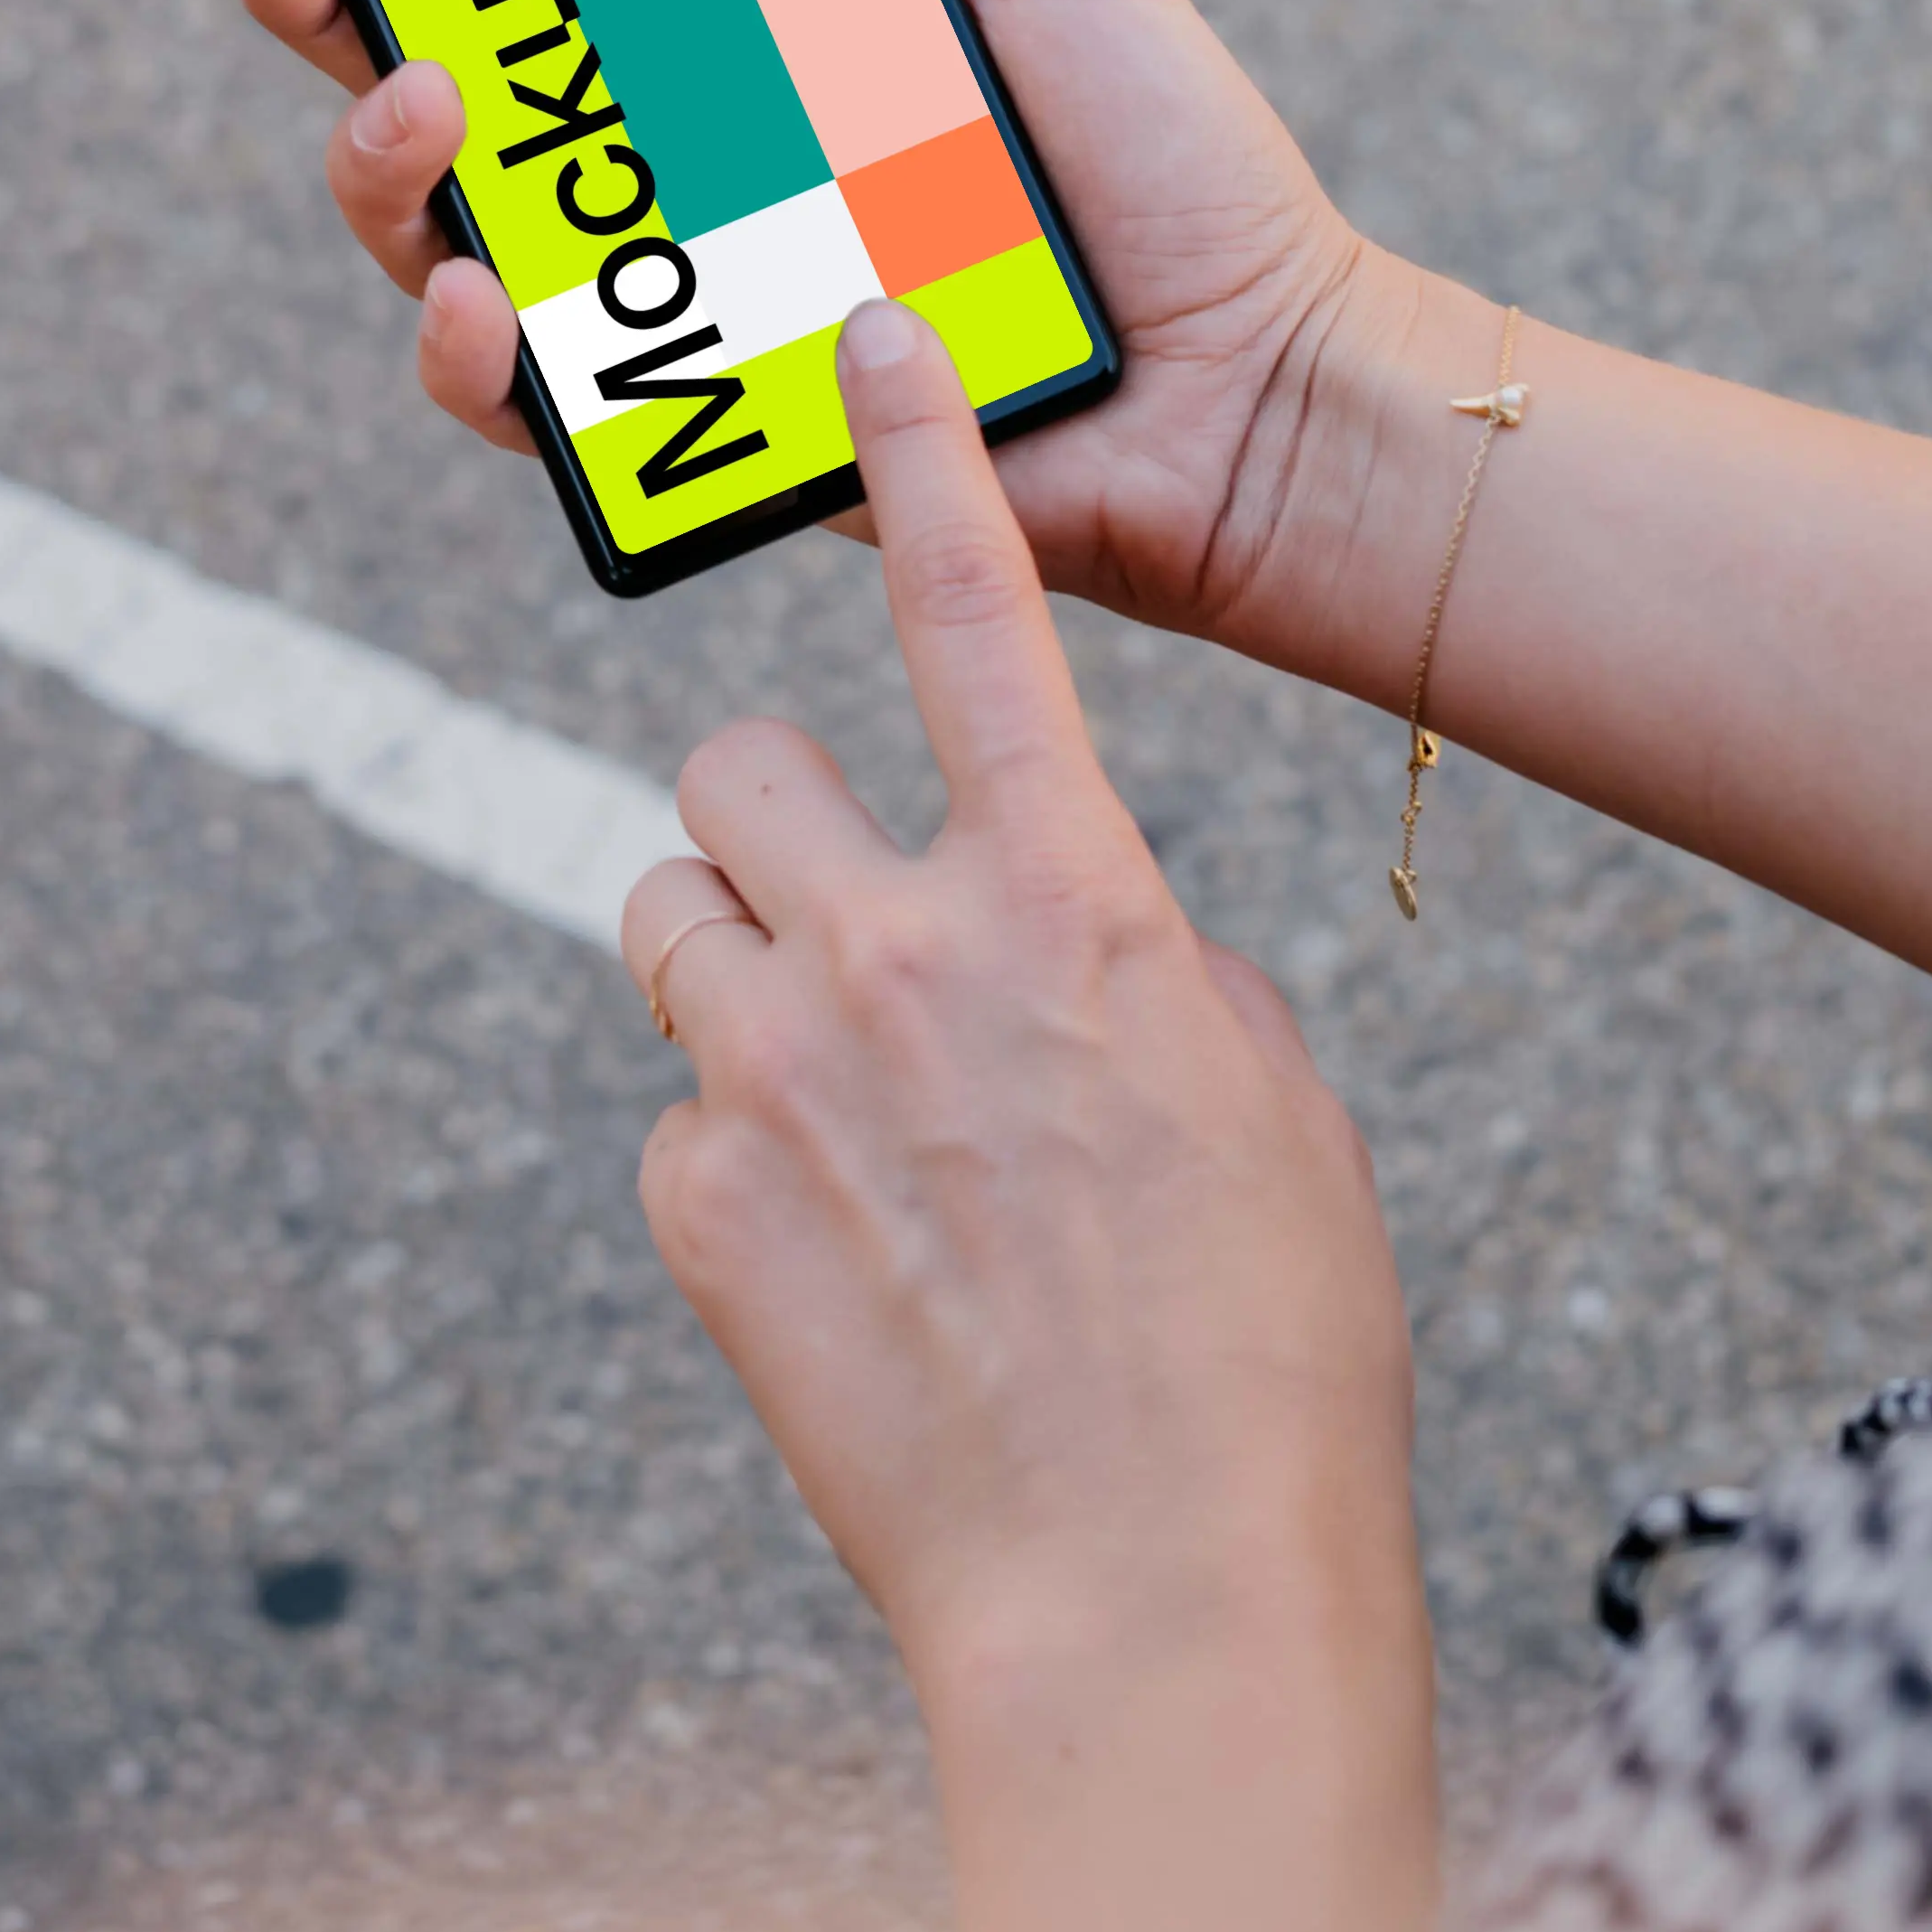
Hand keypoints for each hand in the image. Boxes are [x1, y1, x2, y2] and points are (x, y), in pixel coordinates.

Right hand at [226, 0, 1375, 654]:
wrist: (1257, 387)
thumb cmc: (1166, 170)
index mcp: (727, 40)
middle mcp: (668, 167)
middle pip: (429, 79)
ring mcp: (670, 301)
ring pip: (438, 238)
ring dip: (380, 166)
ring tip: (422, 104)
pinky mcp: (701, 436)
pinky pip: (537, 412)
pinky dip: (479, 359)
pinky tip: (477, 304)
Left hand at [621, 302, 1434, 1931]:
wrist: (1150, 1594)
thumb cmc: (1257, 1357)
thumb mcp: (1262, 1105)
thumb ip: (1137, 966)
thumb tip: (1055, 941)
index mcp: (1076, 905)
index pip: (980, 618)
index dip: (920, 458)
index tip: (864, 337)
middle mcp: (901, 952)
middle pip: (734, 767)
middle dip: (770, 827)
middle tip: (838, 928)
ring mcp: (775, 1074)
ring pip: (669, 918)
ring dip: (733, 976)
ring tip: (837, 1109)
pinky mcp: (692, 1199)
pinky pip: (676, 1113)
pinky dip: (736, 1166)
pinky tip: (841, 1268)